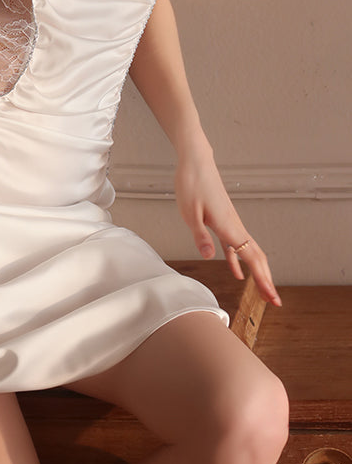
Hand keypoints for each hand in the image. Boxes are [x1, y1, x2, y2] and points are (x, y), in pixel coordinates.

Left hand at [175, 149, 281, 306]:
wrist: (196, 162)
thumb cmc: (191, 184)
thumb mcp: (189, 212)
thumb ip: (200, 235)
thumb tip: (209, 257)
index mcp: (228, 225)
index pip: (251, 258)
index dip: (262, 279)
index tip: (272, 297)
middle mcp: (234, 225)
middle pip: (256, 257)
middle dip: (266, 280)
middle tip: (274, 302)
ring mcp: (231, 223)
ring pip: (248, 252)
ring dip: (256, 272)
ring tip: (262, 291)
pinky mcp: (223, 220)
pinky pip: (235, 245)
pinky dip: (238, 260)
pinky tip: (237, 273)